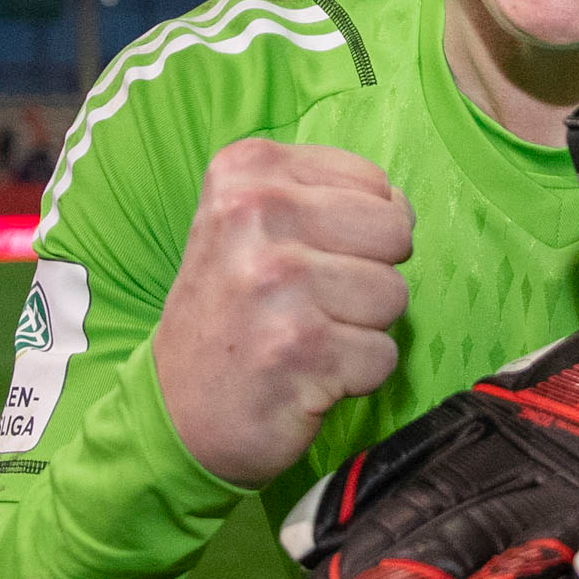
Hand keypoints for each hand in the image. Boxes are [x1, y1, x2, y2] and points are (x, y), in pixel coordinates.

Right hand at [153, 140, 410, 488]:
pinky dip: (355, 375)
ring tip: (305, 336)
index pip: (374, 184)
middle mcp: (254, 214)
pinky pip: (383, 354)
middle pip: (393, 233)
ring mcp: (276, 281)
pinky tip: (306, 374)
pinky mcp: (300, 347)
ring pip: (394, 295)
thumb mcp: (251, 221)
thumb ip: (324, 196)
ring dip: (361, 328)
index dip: (358, 230)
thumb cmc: (232, 310)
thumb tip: (401, 207)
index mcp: (246, 170)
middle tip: (312, 302)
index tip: (305, 257)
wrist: (177, 408)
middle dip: (369, 274)